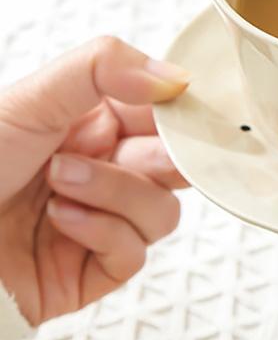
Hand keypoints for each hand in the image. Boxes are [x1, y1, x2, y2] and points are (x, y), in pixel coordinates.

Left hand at [0, 37, 188, 324]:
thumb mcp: (30, 99)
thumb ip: (103, 68)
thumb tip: (174, 77)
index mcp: (96, 125)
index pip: (166, 117)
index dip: (181, 117)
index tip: (185, 113)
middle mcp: (105, 172)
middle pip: (176, 167)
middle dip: (156, 159)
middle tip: (128, 153)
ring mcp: (103, 222)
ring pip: (163, 210)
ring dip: (118, 194)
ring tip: (61, 185)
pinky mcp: (94, 271)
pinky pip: (135, 254)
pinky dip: (103, 233)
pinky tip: (61, 220)